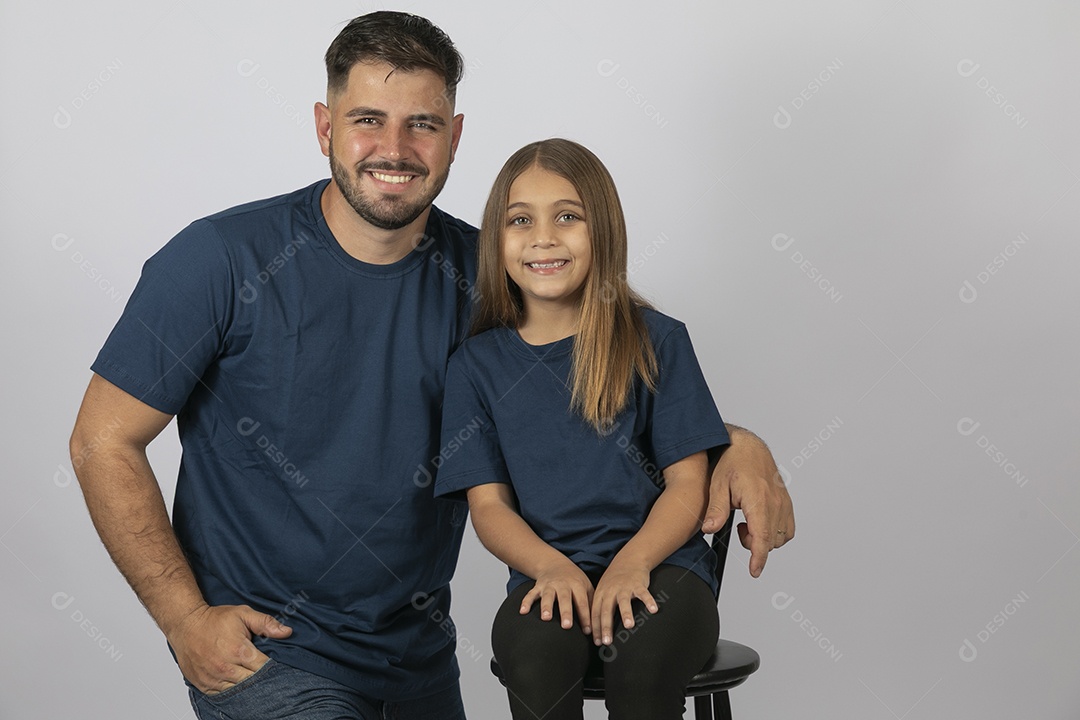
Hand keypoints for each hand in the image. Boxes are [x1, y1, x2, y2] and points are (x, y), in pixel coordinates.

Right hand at [166, 604, 292, 694]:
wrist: (185, 625)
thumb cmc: (214, 619)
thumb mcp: (243, 614)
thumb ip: (265, 623)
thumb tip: (287, 632)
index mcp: (239, 651)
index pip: (264, 668)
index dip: (273, 667)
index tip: (277, 664)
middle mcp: (226, 668)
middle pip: (253, 682)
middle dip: (262, 679)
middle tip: (268, 674)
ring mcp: (213, 678)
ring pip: (238, 691)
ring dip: (247, 687)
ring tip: (253, 679)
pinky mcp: (203, 685)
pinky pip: (222, 695)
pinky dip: (231, 691)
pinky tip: (238, 685)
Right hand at [519, 560, 592, 632]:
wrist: (555, 564)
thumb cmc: (574, 580)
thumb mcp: (587, 587)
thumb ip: (592, 604)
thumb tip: (599, 625)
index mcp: (577, 585)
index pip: (582, 602)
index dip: (585, 617)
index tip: (587, 631)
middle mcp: (563, 585)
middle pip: (564, 598)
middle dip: (565, 612)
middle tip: (566, 626)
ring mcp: (549, 586)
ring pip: (547, 596)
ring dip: (546, 606)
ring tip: (545, 618)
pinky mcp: (537, 587)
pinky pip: (531, 595)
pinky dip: (526, 602)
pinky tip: (523, 612)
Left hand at [591, 560, 655, 645]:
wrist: (628, 560)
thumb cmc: (615, 581)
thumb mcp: (603, 592)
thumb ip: (601, 609)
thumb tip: (597, 633)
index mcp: (601, 594)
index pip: (596, 614)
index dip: (596, 629)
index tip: (598, 643)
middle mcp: (611, 591)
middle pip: (606, 610)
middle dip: (606, 626)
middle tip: (607, 641)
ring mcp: (624, 587)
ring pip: (624, 601)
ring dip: (626, 613)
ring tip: (629, 626)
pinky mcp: (638, 584)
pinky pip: (644, 593)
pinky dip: (649, 601)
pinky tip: (654, 610)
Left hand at [702, 427, 794, 577]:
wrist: (747, 446)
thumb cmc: (732, 462)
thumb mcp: (717, 485)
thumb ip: (716, 509)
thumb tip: (709, 529)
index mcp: (758, 499)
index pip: (762, 536)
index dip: (759, 558)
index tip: (755, 571)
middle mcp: (776, 502)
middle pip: (771, 541)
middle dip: (754, 545)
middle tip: (738, 530)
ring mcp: (784, 502)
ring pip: (781, 537)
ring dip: (765, 539)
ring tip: (747, 524)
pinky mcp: (787, 502)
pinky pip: (787, 528)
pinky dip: (774, 532)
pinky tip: (758, 521)